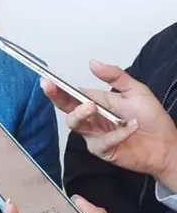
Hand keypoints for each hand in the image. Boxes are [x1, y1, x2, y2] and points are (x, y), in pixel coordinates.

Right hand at [41, 60, 176, 187]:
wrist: (167, 145)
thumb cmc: (151, 119)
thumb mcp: (136, 90)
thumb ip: (115, 76)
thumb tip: (92, 62)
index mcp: (95, 102)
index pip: (72, 94)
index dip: (57, 87)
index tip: (47, 79)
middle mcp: (91, 119)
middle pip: (66, 108)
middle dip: (55, 96)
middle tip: (50, 85)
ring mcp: (95, 135)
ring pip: (76, 124)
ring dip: (81, 113)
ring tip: (93, 106)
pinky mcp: (103, 150)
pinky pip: (103, 141)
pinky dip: (118, 132)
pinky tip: (132, 126)